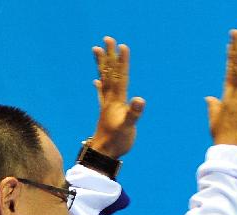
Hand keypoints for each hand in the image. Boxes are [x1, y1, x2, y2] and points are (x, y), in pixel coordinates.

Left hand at [90, 36, 144, 158]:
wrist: (103, 153)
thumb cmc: (116, 141)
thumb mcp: (128, 127)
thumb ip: (134, 113)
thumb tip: (140, 99)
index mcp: (116, 101)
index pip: (120, 77)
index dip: (122, 62)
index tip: (122, 46)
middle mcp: (109, 99)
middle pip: (110, 73)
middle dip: (110, 56)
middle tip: (108, 39)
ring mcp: (106, 105)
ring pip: (104, 79)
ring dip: (102, 65)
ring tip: (97, 50)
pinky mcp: (106, 112)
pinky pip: (102, 94)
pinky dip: (99, 85)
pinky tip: (96, 80)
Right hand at [206, 30, 236, 152]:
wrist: (231, 154)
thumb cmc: (224, 140)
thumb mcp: (215, 121)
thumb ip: (213, 107)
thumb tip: (208, 97)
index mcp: (226, 98)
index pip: (229, 72)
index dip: (231, 56)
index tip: (231, 42)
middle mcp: (234, 96)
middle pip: (236, 68)